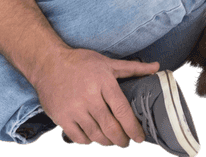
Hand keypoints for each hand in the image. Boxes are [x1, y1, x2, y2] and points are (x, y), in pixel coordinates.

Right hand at [30, 47, 159, 146]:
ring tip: (112, 142)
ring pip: (95, 135)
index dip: (133, 127)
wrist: (48, 64)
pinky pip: (79, 138)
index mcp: (104, 82)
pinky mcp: (61, 117)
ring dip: (107, 142)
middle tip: (127, 143)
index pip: (122, 110)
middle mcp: (89, 97)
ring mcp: (74, 109)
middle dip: (122, 140)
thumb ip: (133, 68)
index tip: (140, 137)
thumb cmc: (81, 62)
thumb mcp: (108, 62)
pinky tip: (94, 138)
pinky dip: (89, 142)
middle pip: (110, 127)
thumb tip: (156, 67)